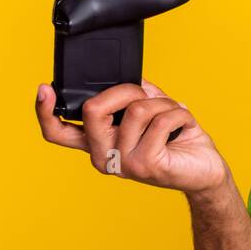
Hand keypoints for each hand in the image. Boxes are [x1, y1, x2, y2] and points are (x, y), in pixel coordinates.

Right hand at [36, 79, 229, 194]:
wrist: (206, 171)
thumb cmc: (177, 140)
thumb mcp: (152, 111)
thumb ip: (133, 95)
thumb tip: (126, 78)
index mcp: (98, 143)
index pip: (57, 131)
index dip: (45, 111)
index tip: (44, 88)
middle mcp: (103, 156)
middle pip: (94, 109)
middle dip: (127, 90)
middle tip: (148, 97)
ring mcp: (123, 163)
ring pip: (137, 109)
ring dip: (164, 103)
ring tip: (174, 115)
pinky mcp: (145, 164)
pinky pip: (160, 120)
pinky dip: (179, 114)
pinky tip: (185, 125)